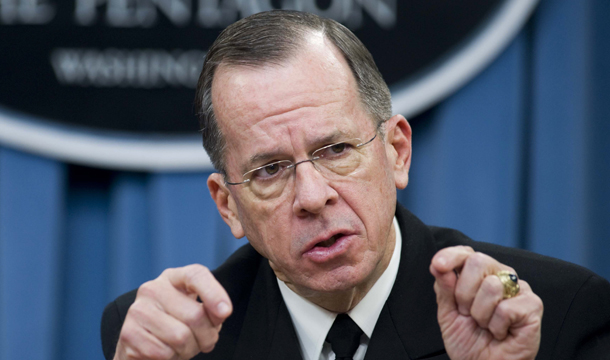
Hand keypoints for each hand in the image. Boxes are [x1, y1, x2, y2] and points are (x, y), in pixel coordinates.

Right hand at [114, 264, 231, 359]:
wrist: (143, 346)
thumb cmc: (177, 324)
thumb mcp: (197, 311)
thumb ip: (211, 309)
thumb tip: (221, 311)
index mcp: (173, 278)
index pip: (196, 275)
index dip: (214, 293)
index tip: (226, 312)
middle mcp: (152, 289)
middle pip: (195, 315)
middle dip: (206, 337)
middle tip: (203, 342)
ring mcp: (137, 310)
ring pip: (180, 337)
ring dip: (188, 350)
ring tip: (182, 347)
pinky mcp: (128, 334)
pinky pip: (163, 353)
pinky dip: (171, 359)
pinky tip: (167, 353)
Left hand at [430, 246, 542, 359]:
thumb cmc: (469, 342)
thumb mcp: (448, 313)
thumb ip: (444, 288)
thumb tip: (439, 264)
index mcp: (478, 274)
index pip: (466, 252)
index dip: (451, 255)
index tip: (438, 265)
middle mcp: (500, 275)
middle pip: (477, 261)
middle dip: (464, 293)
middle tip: (468, 313)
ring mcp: (519, 288)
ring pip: (491, 285)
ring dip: (480, 314)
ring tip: (485, 325)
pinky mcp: (533, 305)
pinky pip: (505, 308)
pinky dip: (496, 326)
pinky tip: (500, 332)